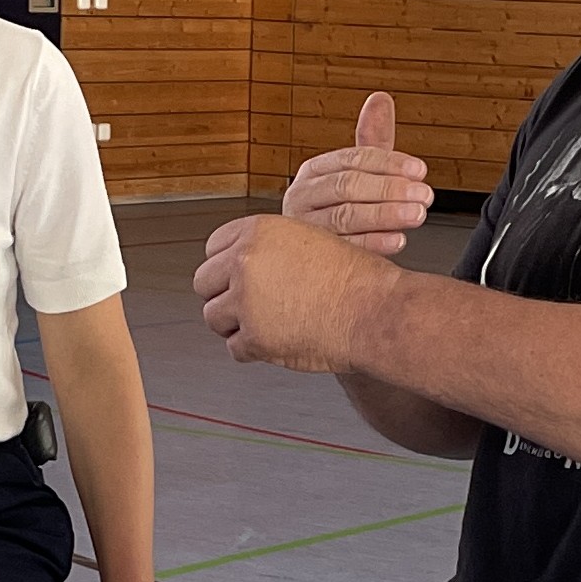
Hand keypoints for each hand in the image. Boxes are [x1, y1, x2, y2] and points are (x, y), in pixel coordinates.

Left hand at [193, 213, 395, 370]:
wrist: (376, 310)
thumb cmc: (355, 279)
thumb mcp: (308, 240)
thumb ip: (270, 250)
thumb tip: (239, 266)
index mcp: (257, 231)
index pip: (213, 248)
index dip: (226, 267)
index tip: (235, 278)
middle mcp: (245, 261)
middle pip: (204, 283)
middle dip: (223, 296)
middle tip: (246, 306)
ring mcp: (246, 300)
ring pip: (214, 318)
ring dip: (235, 325)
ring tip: (267, 325)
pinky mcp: (255, 337)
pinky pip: (235, 349)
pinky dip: (254, 350)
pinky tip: (278, 341)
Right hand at [281, 91, 431, 254]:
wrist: (319, 259)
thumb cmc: (343, 210)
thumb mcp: (358, 176)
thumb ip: (372, 141)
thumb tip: (381, 98)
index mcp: (314, 172)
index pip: (352, 159)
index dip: (389, 163)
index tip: (420, 170)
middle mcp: (303, 197)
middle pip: (347, 186)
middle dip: (390, 189)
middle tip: (425, 194)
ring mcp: (305, 229)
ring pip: (346, 217)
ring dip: (386, 215)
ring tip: (416, 214)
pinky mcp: (312, 260)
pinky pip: (345, 250)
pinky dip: (374, 244)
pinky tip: (398, 239)